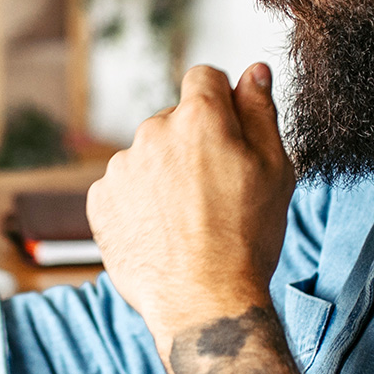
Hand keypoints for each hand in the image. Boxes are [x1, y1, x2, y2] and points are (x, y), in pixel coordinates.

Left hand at [87, 63, 294, 354]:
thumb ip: (261, 112)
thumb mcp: (274, 170)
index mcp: (199, 118)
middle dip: (193, 143)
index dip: (221, 101)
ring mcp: (121, 167)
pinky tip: (163, 231)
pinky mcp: (99, 200)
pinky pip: (123, 186)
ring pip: (148, 155)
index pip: (204, 77)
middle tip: (216, 191)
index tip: (229, 133)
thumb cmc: (246, 238)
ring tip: (188, 219)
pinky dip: (139, 202)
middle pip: (174, 119)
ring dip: (165, 173)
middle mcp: (152, 132)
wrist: (203, 302)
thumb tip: (254, 71)